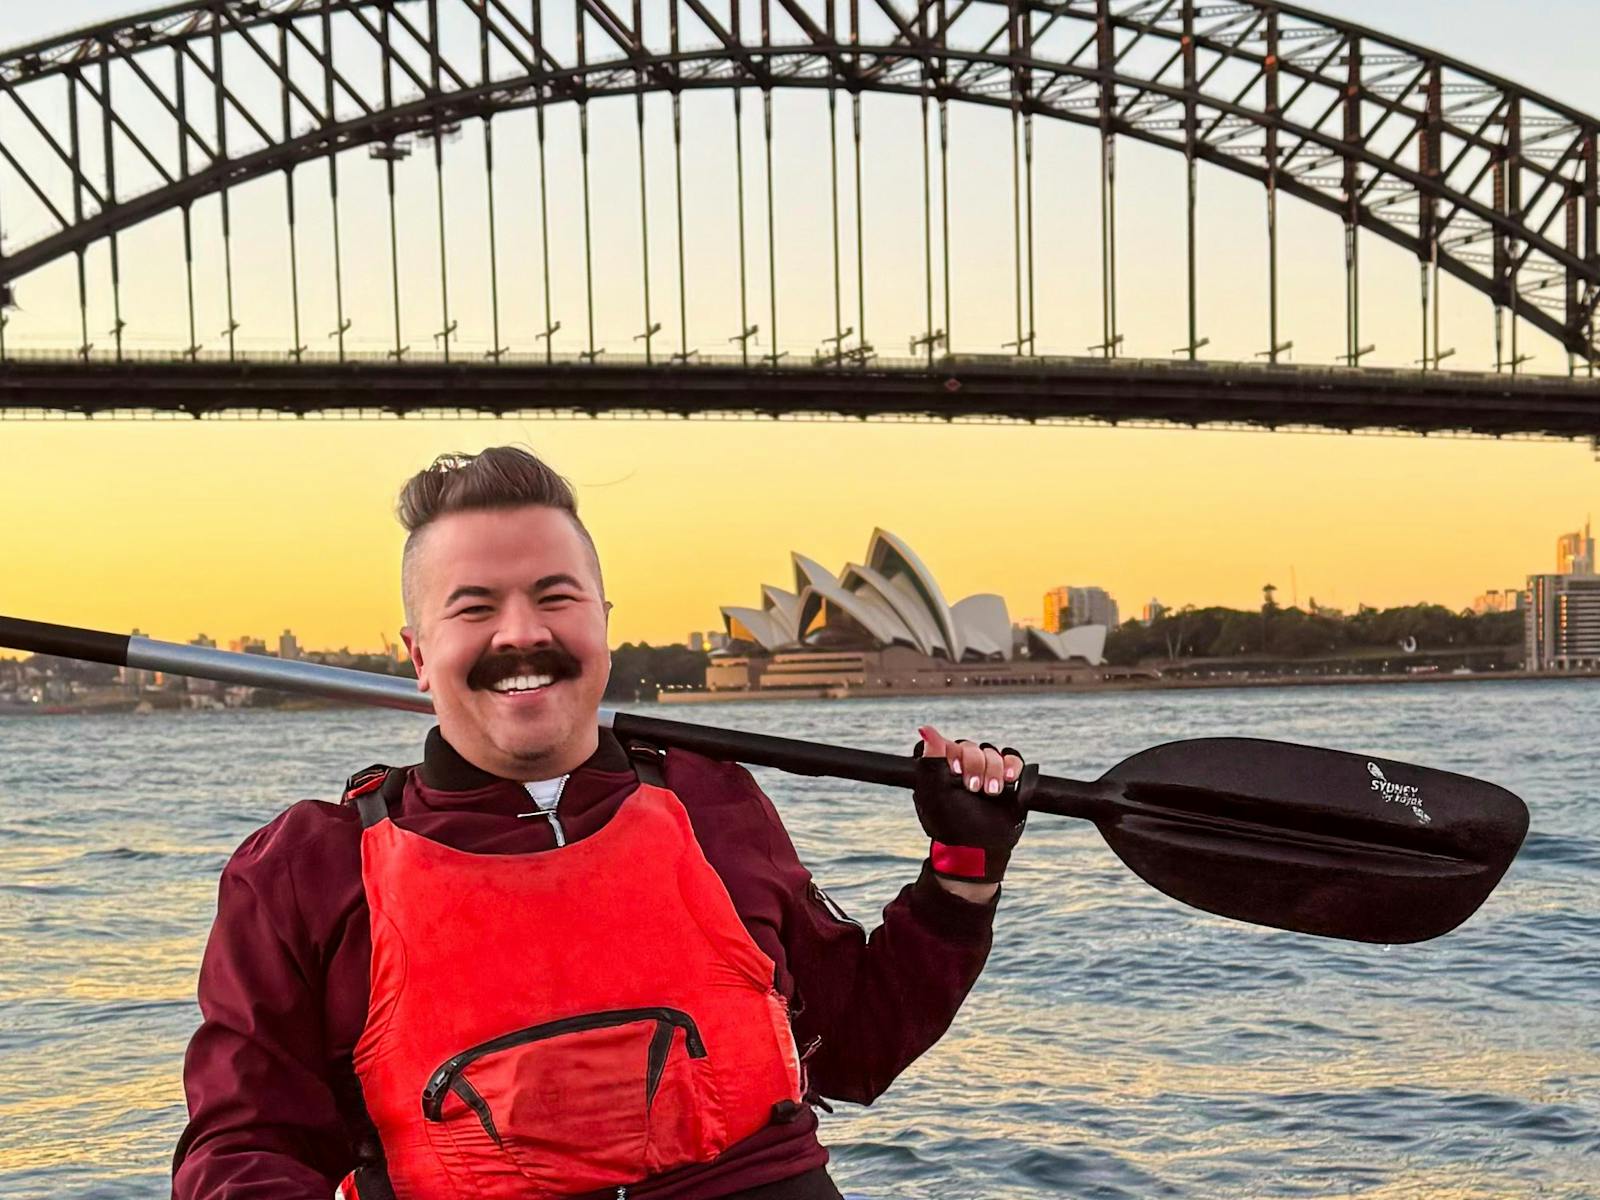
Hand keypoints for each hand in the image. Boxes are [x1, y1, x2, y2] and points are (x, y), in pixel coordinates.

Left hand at [913, 725, 1029, 893]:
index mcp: (941, 768)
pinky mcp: (1008, 778)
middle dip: (975, 765)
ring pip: (992, 751)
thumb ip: (930, 760)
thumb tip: (926, 728)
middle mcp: (963, 767)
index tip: (954, 770)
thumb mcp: (935, 793)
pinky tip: (1010, 779)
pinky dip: (1012, 765)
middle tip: (973, 789)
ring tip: (991, 792)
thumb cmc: (951, 825)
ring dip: (993, 769)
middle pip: (971, 746)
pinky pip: (1012, 758)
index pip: (947, 744)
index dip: (953, 754)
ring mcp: (986, 771)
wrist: (979, 849)